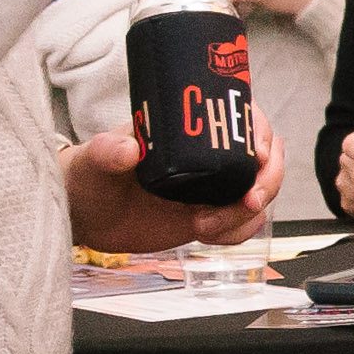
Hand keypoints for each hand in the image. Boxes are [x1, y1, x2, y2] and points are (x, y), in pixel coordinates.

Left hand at [65, 121, 280, 253]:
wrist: (85, 216)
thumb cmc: (88, 175)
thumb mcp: (95, 159)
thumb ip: (107, 150)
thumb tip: (128, 149)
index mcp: (188, 128)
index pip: (241, 117)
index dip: (261, 133)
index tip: (258, 156)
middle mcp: (208, 154)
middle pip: (265, 157)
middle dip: (268, 181)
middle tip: (248, 201)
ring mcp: (212, 185)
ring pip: (260, 193)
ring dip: (247, 215)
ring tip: (206, 227)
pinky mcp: (210, 214)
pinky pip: (243, 223)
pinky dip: (237, 234)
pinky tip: (207, 236)